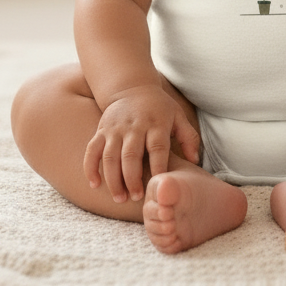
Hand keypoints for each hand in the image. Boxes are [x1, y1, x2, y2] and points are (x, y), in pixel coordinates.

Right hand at [83, 85, 200, 202]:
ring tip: (119, 198)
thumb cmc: (159, 107)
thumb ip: (189, 137)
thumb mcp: (178, 116)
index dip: (159, 166)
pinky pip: (92, 151)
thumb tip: (194, 160)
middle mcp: (134, 126)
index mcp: (155, 124)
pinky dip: (91, 168)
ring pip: (110, 157)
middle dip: (132, 179)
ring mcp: (115, 129)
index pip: (157, 147)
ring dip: (113, 179)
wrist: (131, 87)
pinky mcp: (101, 130)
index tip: (159, 184)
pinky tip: (94, 185)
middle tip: (137, 197)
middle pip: (131, 155)